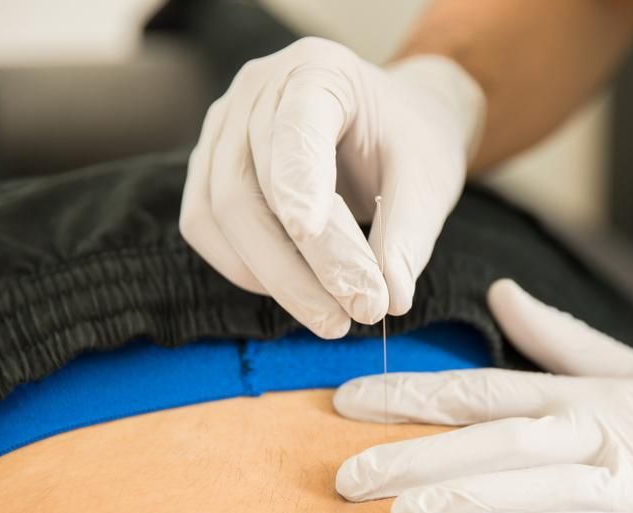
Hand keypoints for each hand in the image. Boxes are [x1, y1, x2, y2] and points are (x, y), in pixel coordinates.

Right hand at [180, 37, 484, 337]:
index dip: (298, 183)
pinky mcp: (211, 167)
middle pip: (251, 185)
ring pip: (221, 212)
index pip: (296, 128)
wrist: (390, 125)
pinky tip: (296, 293)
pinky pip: (205, 226)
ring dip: (275, 279)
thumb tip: (390, 301)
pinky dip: (246, 269)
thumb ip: (408, 236)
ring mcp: (224, 126)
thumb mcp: (428, 180)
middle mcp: (258, 90)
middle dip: (303, 262)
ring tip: (333, 319)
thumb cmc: (410, 143)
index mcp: (319, 72)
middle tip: (358, 311)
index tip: (311, 233)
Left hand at [333, 280, 632, 512]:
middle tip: (345, 479)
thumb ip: (562, 340)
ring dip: (475, 499)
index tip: (344, 403)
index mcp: (588, 399)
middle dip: (416, 459)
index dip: (411, 395)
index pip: (483, 392)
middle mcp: (606, 436)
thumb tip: (501, 294)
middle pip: (497, 442)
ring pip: (546, 486)